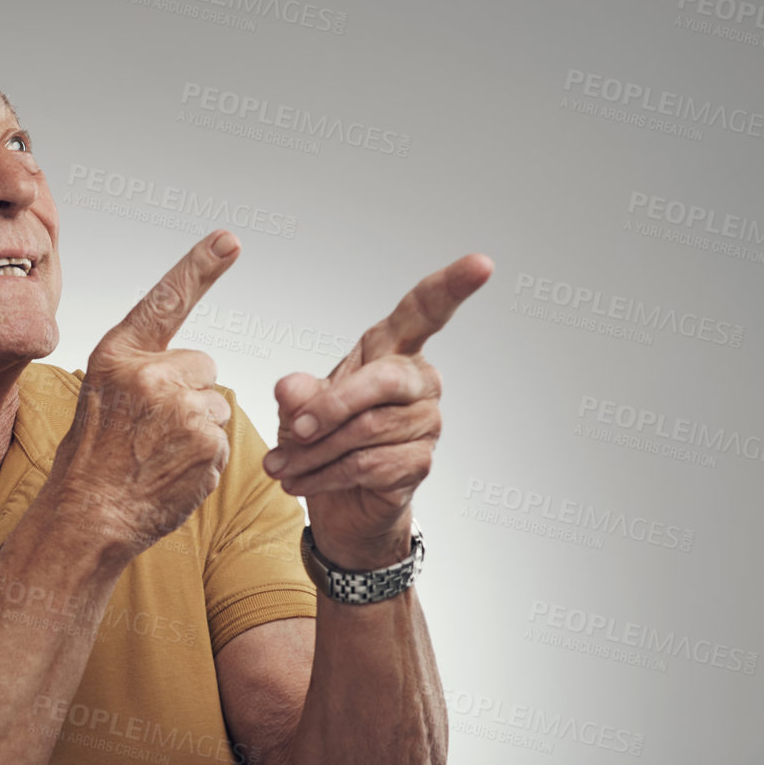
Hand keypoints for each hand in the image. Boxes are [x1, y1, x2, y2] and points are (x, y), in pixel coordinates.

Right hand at [46, 229, 241, 558]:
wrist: (87, 516)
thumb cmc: (93, 460)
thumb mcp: (102, 396)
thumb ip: (142, 373)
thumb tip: (189, 374)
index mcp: (120, 353)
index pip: (166, 299)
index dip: (200, 265)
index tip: (230, 238)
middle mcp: (151, 372)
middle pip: (203, 365)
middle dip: (190, 393)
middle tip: (152, 430)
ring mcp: (181, 406)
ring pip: (215, 405)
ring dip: (198, 430)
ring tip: (158, 454)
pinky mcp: (206, 440)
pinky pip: (222, 440)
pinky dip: (205, 459)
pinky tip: (172, 472)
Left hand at [263, 253, 493, 567]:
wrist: (339, 500)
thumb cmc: (324, 437)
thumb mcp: (299, 408)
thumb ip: (297, 394)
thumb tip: (289, 389)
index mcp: (393, 349)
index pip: (426, 310)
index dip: (452, 286)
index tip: (482, 264)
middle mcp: (418, 381)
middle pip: (383, 380)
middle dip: (330, 406)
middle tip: (293, 427)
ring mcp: (426, 422)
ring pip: (366, 431)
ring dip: (314, 452)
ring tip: (281, 465)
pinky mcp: (420, 463)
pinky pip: (369, 465)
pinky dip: (325, 476)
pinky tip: (300, 481)